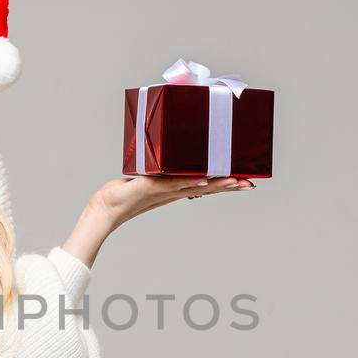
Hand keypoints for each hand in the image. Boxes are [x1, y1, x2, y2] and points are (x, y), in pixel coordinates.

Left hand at [91, 174, 254, 228]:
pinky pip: (174, 184)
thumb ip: (162, 168)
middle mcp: (174, 190)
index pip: (207, 184)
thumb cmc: (126, 191)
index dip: (226, 183)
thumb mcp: (149, 176)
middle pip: (208, 187)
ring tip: (236, 181)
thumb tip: (170, 151)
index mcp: (177, 187)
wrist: (106, 206)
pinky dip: (190, 182)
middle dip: (230, 185)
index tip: (245, 180)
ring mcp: (164, 190)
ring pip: (196, 186)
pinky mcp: (151, 187)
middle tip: (251, 184)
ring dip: (217, 183)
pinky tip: (204, 181)